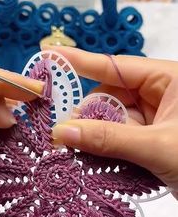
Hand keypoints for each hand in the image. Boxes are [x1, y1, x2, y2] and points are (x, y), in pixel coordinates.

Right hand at [51, 46, 177, 193]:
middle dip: (88, 116)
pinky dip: (108, 150)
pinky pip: (121, 138)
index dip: (81, 61)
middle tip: (62, 135)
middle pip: (110, 97)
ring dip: (96, 137)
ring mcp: (156, 118)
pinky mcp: (152, 139)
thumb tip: (62, 132)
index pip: (117, 65)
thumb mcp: (157, 147)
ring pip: (113, 120)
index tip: (51, 55)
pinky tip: (94, 161)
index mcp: (168, 79)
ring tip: (76, 153)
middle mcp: (160, 94)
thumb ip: (109, 139)